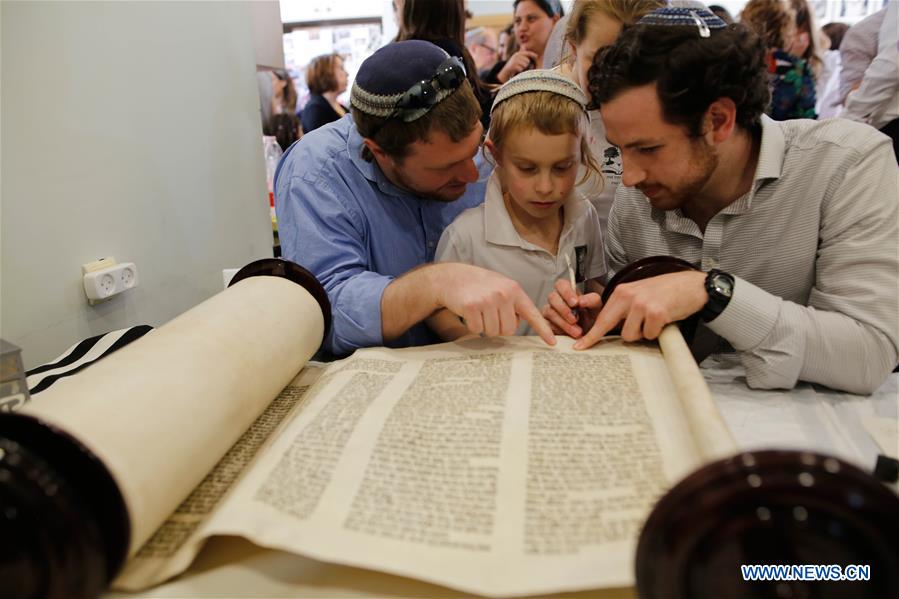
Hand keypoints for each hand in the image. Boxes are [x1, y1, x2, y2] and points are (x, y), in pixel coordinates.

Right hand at [435, 264, 555, 345]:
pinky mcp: (472, 307)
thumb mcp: (501, 287)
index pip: (532, 313)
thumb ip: (513, 303)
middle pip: (509, 330)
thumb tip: (515, 325)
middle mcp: (503, 294)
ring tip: (479, 311)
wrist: (452, 277)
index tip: (552, 343)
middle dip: (499, 327)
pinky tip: (469, 312)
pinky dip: (472, 325)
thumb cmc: (478, 285)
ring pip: (493, 332)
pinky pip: (477, 330)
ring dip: (485, 327)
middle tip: (489, 314)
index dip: (543, 330)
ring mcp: (488, 300)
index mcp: (514, 290)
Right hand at [497, 50, 537, 82]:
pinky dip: (520, 70)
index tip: (536, 56)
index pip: (527, 53)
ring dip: (523, 68)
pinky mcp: (513, 66)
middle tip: (522, 65)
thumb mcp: (518, 58)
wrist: (506, 70)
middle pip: (527, 60)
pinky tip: (517, 70)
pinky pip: (521, 69)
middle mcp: (516, 56)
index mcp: (518, 54)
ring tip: (519, 67)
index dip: (532, 54)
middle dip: (526, 64)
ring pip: (525, 65)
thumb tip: (532, 52)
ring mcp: (514, 61)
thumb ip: (523, 55)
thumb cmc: (514, 65)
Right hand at [542, 278, 600, 338]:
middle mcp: (557, 300)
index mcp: (568, 292)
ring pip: (549, 312)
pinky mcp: (546, 324)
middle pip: (552, 297)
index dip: (566, 292)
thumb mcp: (595, 307)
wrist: (589, 333)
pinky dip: (555, 331)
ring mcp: (549, 311)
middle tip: (575, 319)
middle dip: (564, 309)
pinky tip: (565, 335)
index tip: (575, 303)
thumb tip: (581, 300)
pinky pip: (546, 325)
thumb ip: (591, 300)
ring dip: (563, 323)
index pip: (561, 284)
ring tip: (576, 332)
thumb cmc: (590, 317)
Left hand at [573, 270, 706, 348]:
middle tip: (595, 345)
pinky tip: (663, 320)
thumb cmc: (665, 292)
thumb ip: (624, 307)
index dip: (591, 334)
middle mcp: (629, 296)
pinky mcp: (656, 313)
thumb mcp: (639, 293)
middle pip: (609, 326)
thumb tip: (610, 328)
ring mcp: (642, 304)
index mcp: (621, 291)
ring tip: (652, 321)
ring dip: (642, 333)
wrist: (691, 285)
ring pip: (630, 335)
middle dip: (605, 338)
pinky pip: (649, 335)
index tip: (580, 346)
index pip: (602, 317)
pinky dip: (656, 332)